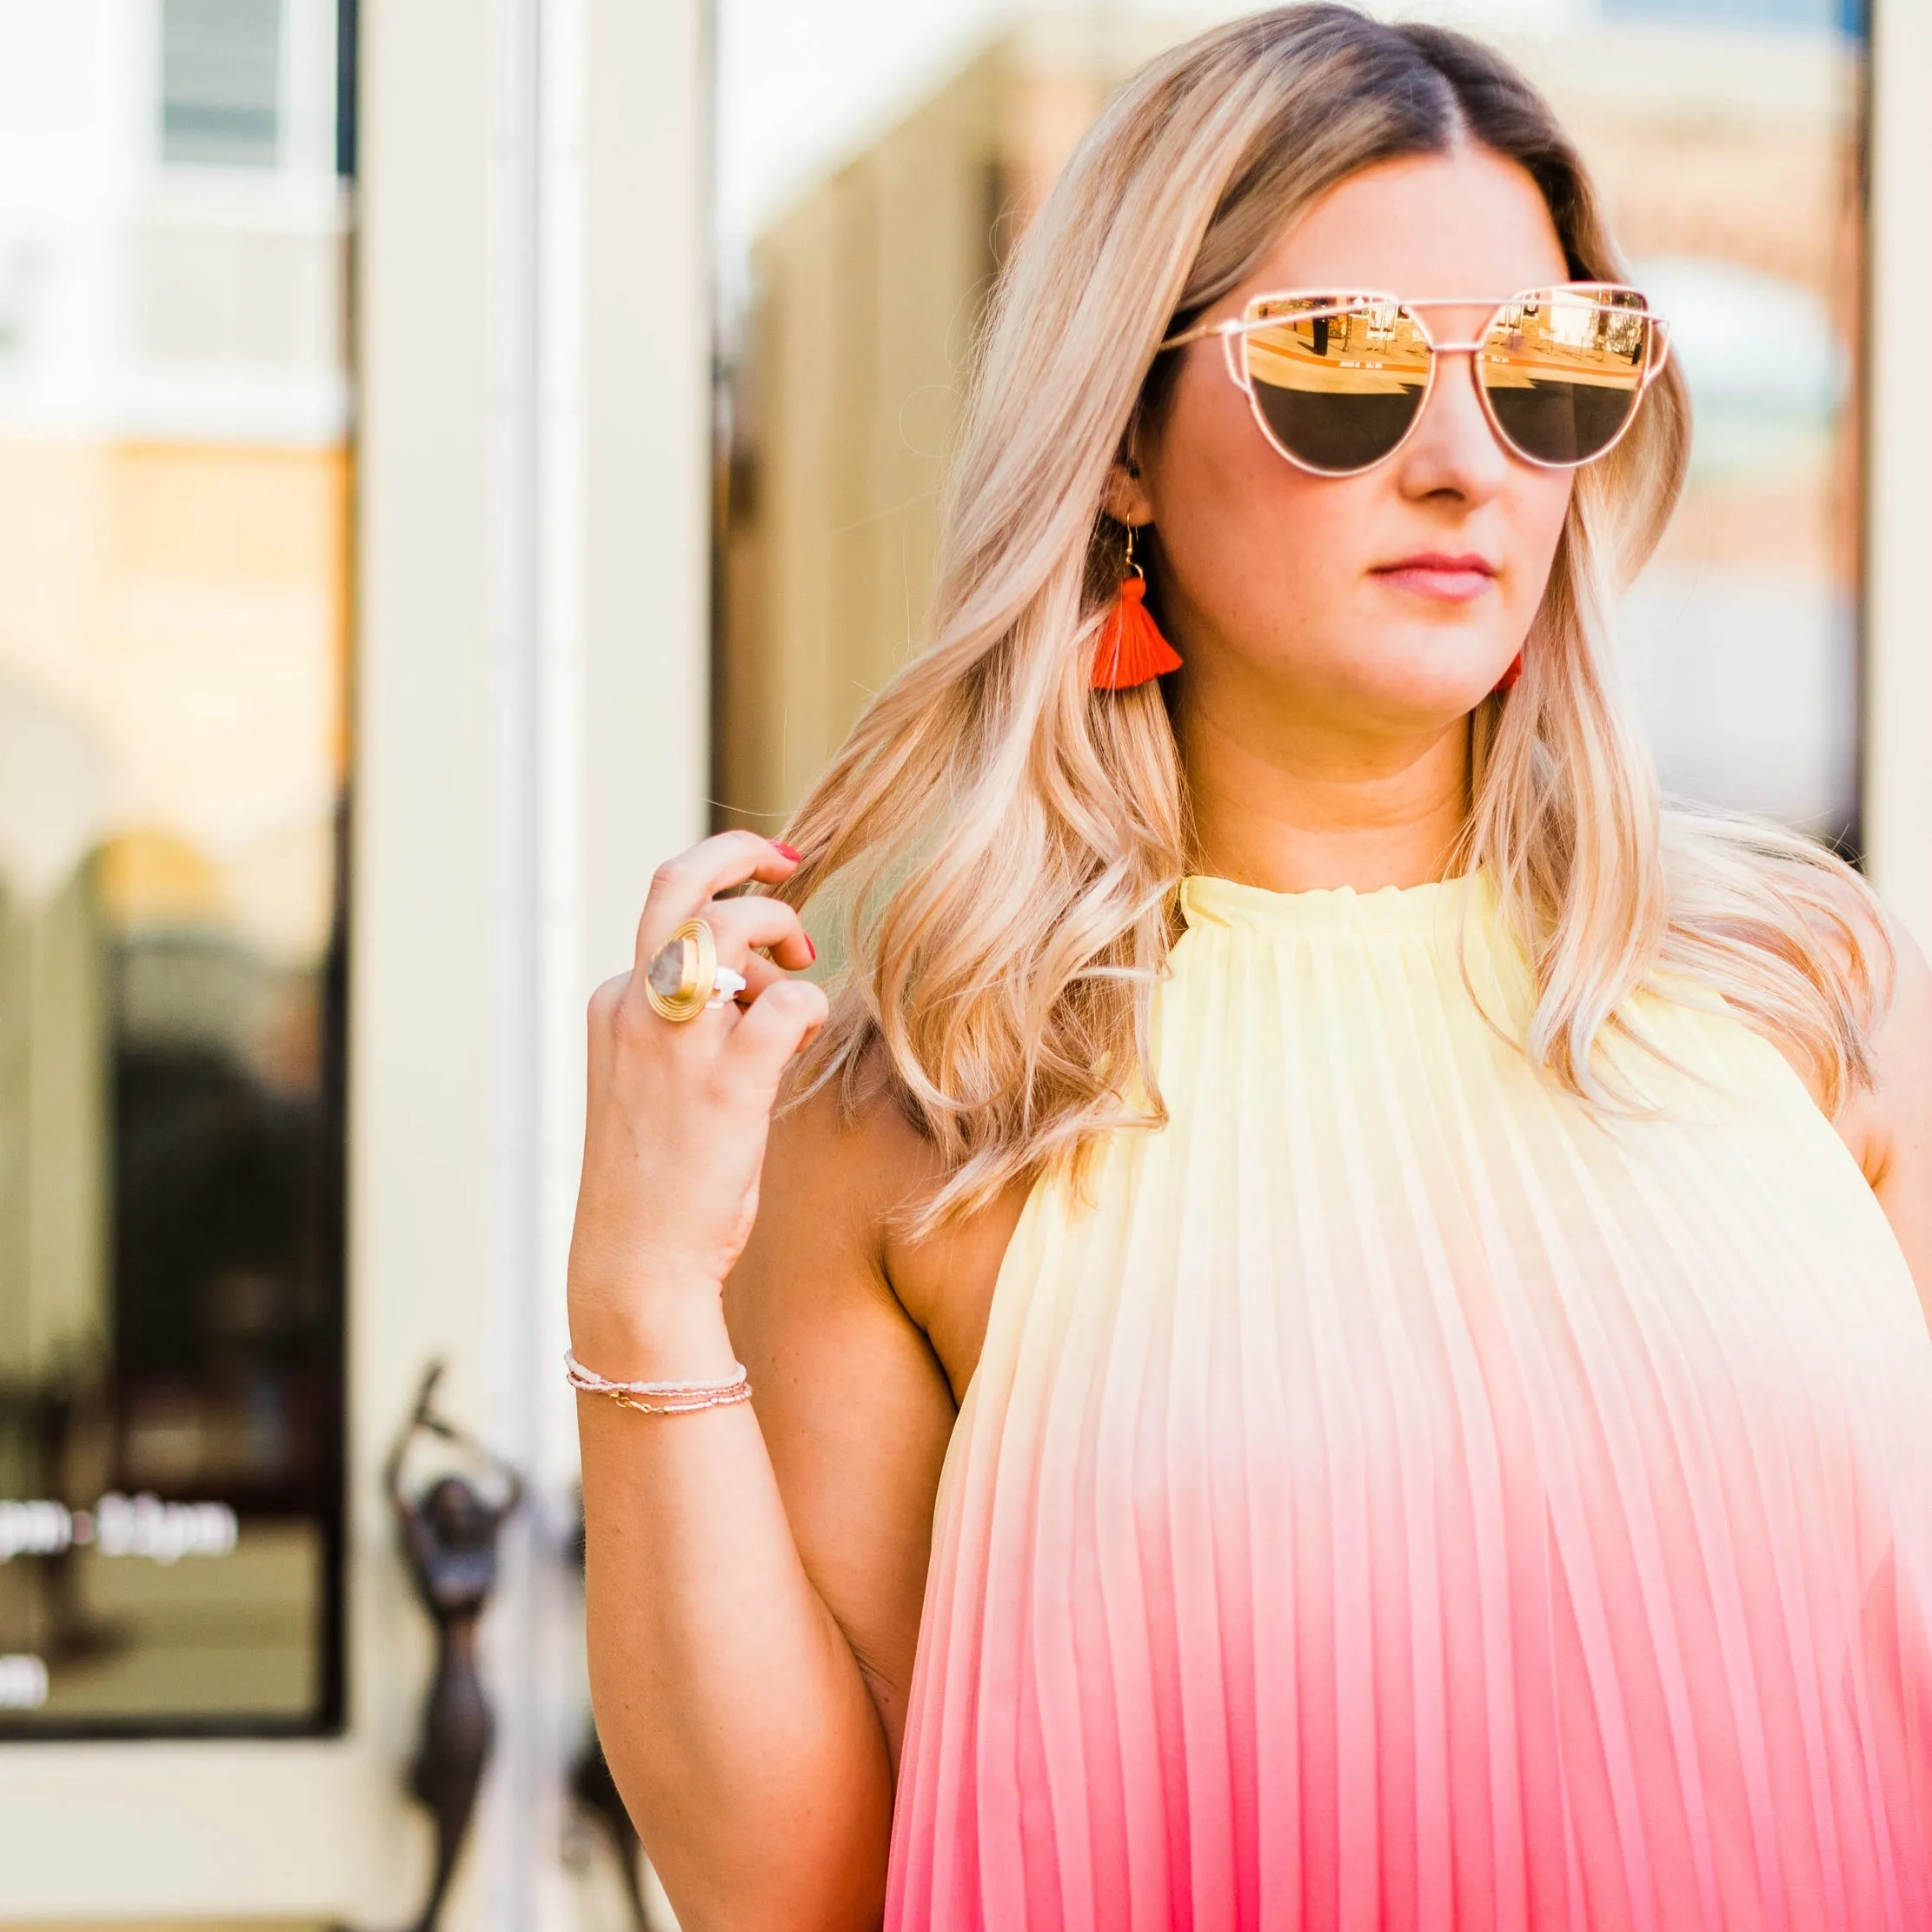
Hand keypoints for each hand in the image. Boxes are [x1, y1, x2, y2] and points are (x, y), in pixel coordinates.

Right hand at [568, 832, 826, 1362]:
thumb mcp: (654, 1080)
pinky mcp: (726, 1082)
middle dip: (738, 852)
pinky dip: (811, 1006)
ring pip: (732, 927)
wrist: (639, 1262)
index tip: (767, 891)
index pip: (667, 915)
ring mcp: (676, 1042)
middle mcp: (635, 1008)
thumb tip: (760, 982)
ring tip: (802, 969)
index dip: (725, 901)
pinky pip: (789, 1001)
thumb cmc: (659, 1178)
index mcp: (614, 1004)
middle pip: (678, 884)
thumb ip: (692, 1024)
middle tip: (789, 865)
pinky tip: (805, 1038)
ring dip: (783, 930)